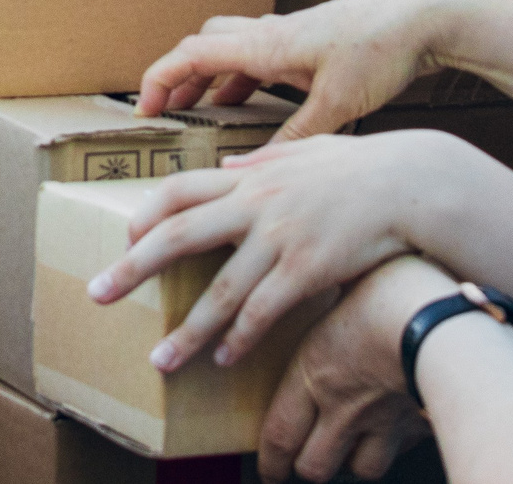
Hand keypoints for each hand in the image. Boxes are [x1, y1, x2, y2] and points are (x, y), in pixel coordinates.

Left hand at [89, 130, 480, 376]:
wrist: (413, 185)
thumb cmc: (362, 168)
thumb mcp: (306, 151)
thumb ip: (265, 158)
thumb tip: (233, 162)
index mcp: (251, 174)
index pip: (179, 189)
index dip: (145, 215)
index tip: (123, 239)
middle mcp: (256, 203)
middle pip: (177, 236)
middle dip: (132, 268)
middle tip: (98, 294)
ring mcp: (280, 238)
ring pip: (219, 291)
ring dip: (187, 331)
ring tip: (161, 360)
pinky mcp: (308, 270)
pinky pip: (264, 312)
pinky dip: (241, 339)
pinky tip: (226, 359)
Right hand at [138, 0, 454, 139]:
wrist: (425, 16)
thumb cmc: (381, 49)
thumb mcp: (338, 104)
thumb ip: (295, 138)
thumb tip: (254, 171)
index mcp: (266, 44)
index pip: (192, 54)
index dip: (161, 78)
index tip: (144, 110)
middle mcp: (272, 35)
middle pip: (205, 44)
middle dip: (180, 75)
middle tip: (168, 109)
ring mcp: (292, 37)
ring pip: (234, 49)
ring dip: (212, 76)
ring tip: (203, 112)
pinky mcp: (314, 44)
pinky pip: (263, 57)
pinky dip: (246, 78)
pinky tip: (259, 105)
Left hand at [259, 255, 453, 481]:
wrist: (441, 322)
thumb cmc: (388, 292)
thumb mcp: (342, 287)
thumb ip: (329, 300)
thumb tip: (319, 279)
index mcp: (313, 373)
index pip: (279, 435)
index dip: (270, 462)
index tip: (268, 470)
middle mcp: (343, 407)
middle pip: (314, 467)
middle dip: (307, 468)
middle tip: (304, 460)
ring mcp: (383, 422)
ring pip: (360, 469)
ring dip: (353, 462)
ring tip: (350, 447)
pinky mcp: (418, 425)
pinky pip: (401, 451)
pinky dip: (395, 446)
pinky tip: (395, 428)